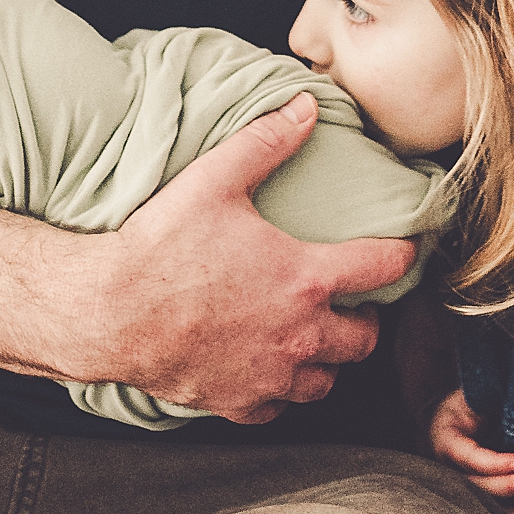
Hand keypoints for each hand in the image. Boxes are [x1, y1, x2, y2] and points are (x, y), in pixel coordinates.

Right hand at [95, 93, 418, 423]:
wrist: (107, 311)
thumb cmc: (161, 246)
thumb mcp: (215, 179)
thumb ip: (266, 141)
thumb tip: (304, 106)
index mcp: (304, 279)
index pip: (380, 267)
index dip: (401, 254)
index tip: (406, 249)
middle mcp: (299, 334)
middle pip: (364, 339)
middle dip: (365, 319)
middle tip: (352, 302)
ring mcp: (269, 375)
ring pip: (326, 380)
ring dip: (327, 359)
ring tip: (312, 336)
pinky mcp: (237, 403)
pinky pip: (279, 407)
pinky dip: (280, 391)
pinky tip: (266, 367)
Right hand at [426, 388, 513, 513]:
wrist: (458, 414)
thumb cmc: (469, 400)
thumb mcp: (473, 392)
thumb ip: (487, 396)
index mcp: (446, 438)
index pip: (466, 455)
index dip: (492, 462)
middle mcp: (450, 468)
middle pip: (475, 486)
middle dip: (505, 486)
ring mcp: (464, 484)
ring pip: (485, 507)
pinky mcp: (480, 495)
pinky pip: (495, 513)